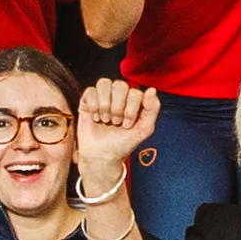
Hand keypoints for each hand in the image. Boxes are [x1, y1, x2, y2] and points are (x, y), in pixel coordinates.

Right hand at [72, 75, 153, 201]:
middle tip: (116, 122)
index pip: (135, 92)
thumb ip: (152, 109)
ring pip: (104, 83)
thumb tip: (152, 90)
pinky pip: (90, 91)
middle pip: (120, 85)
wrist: (102, 156)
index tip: (127, 125)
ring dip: (105, 105)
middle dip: (118, 108)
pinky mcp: (87, 100)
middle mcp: (119, 94)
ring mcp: (103, 96)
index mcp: (133, 99)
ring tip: (105, 119)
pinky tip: (95, 118)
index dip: (130, 109)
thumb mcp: (144, 129)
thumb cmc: (123, 143)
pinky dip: (93, 106)